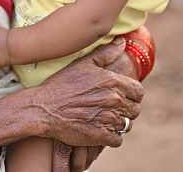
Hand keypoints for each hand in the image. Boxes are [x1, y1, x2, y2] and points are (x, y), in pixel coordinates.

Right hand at [50, 39, 141, 171]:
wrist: (43, 108)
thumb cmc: (62, 83)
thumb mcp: (83, 63)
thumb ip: (105, 53)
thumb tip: (122, 42)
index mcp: (113, 82)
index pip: (139, 92)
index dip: (132, 95)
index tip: (123, 96)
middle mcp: (114, 100)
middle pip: (135, 110)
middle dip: (126, 110)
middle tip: (111, 109)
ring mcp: (108, 119)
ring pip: (127, 126)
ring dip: (118, 124)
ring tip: (104, 119)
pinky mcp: (100, 136)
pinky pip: (118, 140)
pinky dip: (111, 137)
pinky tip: (100, 130)